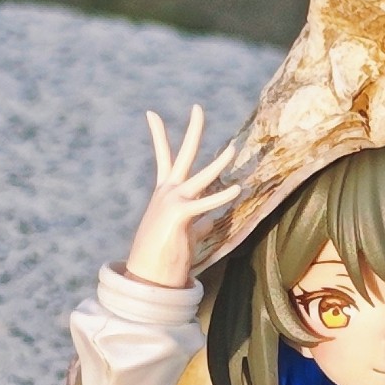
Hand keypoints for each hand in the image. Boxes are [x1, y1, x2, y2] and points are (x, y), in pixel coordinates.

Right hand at [122, 105, 241, 288]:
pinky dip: (221, 197)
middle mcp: (167, 192)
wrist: (148, 276)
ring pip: (200, 176)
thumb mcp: (181, 234)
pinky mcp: (180, 216)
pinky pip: (205, 203)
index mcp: (164, 193)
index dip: (159, 134)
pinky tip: (236, 189)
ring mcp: (172, 202)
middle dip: (192, 130)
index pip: (163, 157)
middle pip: (181, 154)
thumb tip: (208, 224)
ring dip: (219, 163)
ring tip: (234, 149)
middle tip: (198, 108)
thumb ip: (197, 224)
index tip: (151, 113)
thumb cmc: (162, 256)